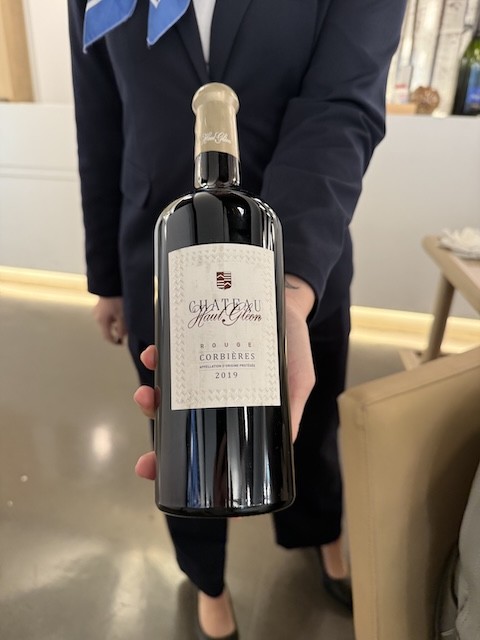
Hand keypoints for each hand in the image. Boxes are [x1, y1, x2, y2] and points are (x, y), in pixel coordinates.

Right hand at [93, 296, 126, 343]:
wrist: (110, 285)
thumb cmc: (116, 298)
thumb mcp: (122, 316)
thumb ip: (122, 328)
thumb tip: (121, 336)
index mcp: (101, 321)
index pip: (107, 337)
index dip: (114, 341)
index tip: (119, 343)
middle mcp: (97, 316)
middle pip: (107, 328)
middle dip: (115, 329)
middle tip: (124, 327)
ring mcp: (96, 310)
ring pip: (106, 321)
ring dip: (114, 321)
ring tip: (122, 315)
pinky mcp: (99, 304)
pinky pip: (106, 314)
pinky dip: (112, 315)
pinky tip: (117, 309)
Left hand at [134, 275, 315, 479]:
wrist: (283, 299)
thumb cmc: (292, 346)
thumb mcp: (299, 379)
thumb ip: (291, 408)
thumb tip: (287, 440)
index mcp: (234, 411)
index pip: (204, 444)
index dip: (178, 463)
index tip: (155, 473)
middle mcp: (211, 394)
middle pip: (177, 420)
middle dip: (156, 430)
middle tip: (146, 447)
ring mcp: (199, 371)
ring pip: (168, 391)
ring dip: (150, 398)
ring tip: (146, 394)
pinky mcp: (192, 345)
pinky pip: (169, 355)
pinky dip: (157, 357)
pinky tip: (154, 354)